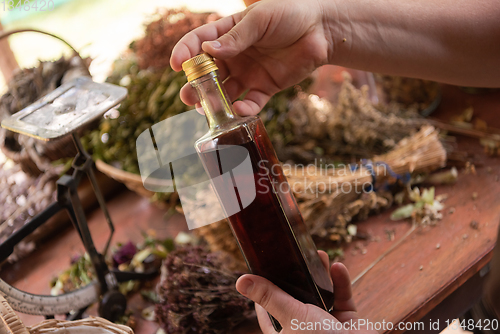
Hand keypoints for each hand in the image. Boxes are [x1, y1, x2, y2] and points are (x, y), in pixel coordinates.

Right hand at [170, 0, 332, 115]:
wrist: (322, 30)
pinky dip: (243, 110)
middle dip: (195, 86)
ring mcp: (249, 73)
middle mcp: (235, 56)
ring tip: (206, 110)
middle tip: (188, 96)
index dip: (185, 52)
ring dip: (214, 102)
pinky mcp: (265, 88)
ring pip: (225, 92)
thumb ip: (236, 37)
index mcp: (228, 33)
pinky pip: (251, 102)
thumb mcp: (260, 20)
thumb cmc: (290, 14)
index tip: (177, 65)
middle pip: (208, 73)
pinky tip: (238, 112)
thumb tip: (208, 50)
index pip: (199, 42)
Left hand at [235, 251, 375, 332]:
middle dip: (299, 276)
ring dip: (321, 275)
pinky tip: (338, 266)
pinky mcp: (347, 322)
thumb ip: (270, 297)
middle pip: (297, 298)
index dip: (264, 294)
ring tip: (319, 255)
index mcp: (285, 333)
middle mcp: (304, 330)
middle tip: (297, 256)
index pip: (267, 313)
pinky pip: (342, 299)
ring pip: (321, 295)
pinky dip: (341, 283)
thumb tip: (241, 282)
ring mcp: (326, 326)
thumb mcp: (292, 315)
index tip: (263, 273)